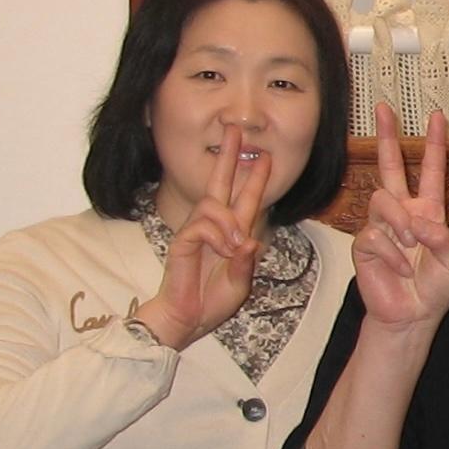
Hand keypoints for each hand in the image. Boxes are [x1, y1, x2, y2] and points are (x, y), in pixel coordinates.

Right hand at [137, 128, 272, 350]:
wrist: (188, 319)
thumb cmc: (212, 302)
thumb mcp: (240, 282)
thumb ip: (246, 262)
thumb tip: (250, 242)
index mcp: (231, 233)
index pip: (244, 199)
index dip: (254, 178)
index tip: (266, 157)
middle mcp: (213, 227)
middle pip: (220, 184)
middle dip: (229, 157)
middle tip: (234, 130)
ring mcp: (196, 232)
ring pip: (213, 205)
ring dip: (229, 222)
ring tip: (235, 245)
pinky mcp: (182, 242)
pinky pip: (202, 226)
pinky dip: (216, 235)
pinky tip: (223, 249)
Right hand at [350, 107, 448, 332]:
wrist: (412, 315)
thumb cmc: (433, 288)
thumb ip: (443, 239)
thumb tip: (419, 222)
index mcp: (428, 211)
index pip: (432, 171)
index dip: (434, 145)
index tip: (437, 117)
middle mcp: (402, 213)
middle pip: (391, 167)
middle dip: (387, 136)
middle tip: (383, 108)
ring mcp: (381, 226)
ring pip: (383, 201)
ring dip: (401, 224)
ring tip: (411, 247)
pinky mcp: (364, 244)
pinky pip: (376, 235)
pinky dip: (392, 254)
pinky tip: (399, 269)